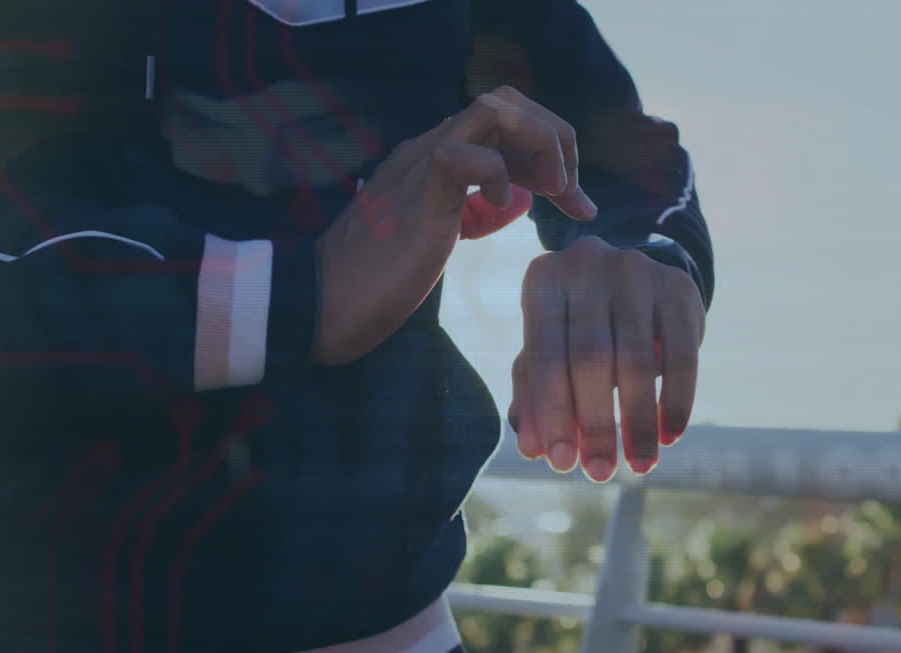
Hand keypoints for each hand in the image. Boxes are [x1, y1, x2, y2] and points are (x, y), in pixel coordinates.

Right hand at [313, 86, 596, 364]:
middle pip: (509, 101)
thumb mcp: (442, 233)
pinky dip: (500, 172)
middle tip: (571, 190)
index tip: (577, 199)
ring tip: (553, 188)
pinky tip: (506, 204)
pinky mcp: (418, 193)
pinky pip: (465, 153)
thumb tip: (519, 198)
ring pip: (495, 109)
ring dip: (541, 142)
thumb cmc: (379, 278)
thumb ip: (476, 210)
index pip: (508, 121)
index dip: (553, 150)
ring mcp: (423, 164)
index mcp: (440, 156)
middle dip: (557, 136)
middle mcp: (432, 147)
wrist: (324, 303)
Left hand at [509, 235, 705, 481]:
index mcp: (543, 281)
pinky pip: (681, 355)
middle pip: (591, 360)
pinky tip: (669, 436)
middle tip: (599, 473)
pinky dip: (676, 401)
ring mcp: (636, 270)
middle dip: (596, 425)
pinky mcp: (678, 287)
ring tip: (639, 465)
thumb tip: (532, 448)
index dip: (552, 415)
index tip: (562, 464)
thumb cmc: (576, 327)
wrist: (631, 280)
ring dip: (637, 423)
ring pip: (636, 362)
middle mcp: (587, 264)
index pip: (544, 357)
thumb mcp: (549, 352)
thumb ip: (535, 396)